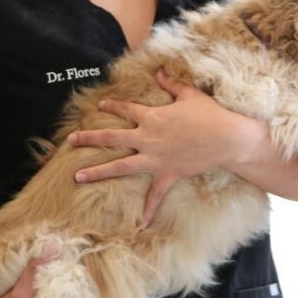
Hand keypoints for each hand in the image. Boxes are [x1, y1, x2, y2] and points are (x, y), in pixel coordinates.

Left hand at [68, 70, 250, 225]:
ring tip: (77, 176)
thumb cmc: (210, 114)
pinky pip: (155, 195)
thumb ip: (172, 84)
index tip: (100, 106)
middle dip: (89, 139)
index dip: (112, 106)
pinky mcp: (167, 174)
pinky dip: (148, 210)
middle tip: (71, 141)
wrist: (226, 138)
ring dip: (98, 171)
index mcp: (152, 117)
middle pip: (111, 138)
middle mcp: (147, 138)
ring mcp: (155, 158)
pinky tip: (139, 225)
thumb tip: (160, 72)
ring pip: (120, 166)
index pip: (125, 109)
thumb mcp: (190, 95)